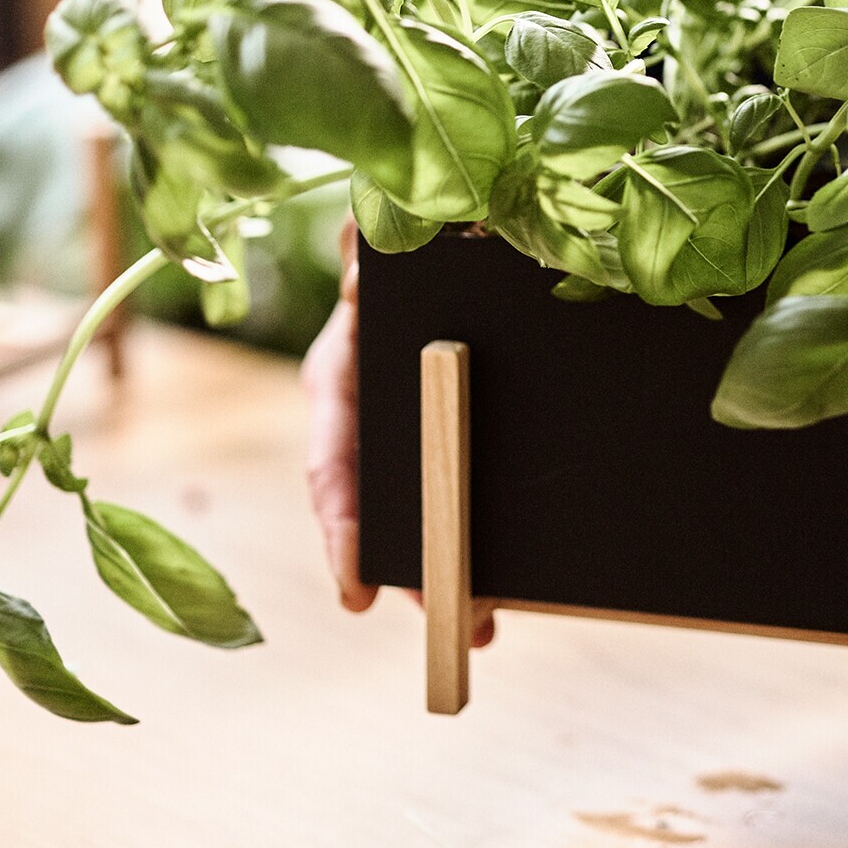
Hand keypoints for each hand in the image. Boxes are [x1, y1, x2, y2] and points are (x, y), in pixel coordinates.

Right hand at [301, 223, 493, 646]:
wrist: (454, 221)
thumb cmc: (413, 234)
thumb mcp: (393, 238)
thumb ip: (375, 245)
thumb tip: (363, 252)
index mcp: (343, 376)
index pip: (334, 465)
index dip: (342, 531)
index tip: (357, 592)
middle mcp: (371, 412)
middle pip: (383, 510)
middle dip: (413, 572)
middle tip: (455, 623)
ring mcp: (414, 426)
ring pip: (425, 510)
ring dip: (452, 568)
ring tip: (485, 626)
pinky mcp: (460, 427)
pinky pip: (464, 486)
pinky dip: (481, 532)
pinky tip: (513, 581)